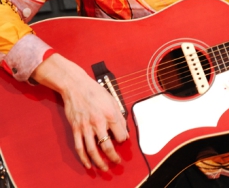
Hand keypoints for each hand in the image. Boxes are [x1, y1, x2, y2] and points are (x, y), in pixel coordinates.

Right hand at [31, 53, 127, 170]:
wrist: (76, 86)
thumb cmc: (95, 92)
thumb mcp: (113, 101)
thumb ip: (119, 117)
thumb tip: (125, 132)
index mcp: (110, 114)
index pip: (120, 134)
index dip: (123, 140)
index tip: (122, 141)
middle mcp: (98, 122)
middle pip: (107, 145)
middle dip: (113, 156)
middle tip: (117, 162)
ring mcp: (85, 127)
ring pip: (92, 150)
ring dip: (99, 162)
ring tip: (104, 168)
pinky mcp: (76, 129)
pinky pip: (79, 147)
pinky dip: (84, 158)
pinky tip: (88, 164)